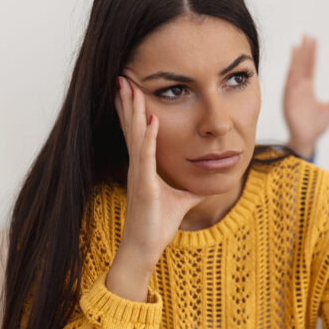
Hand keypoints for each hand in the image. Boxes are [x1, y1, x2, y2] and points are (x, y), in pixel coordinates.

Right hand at [108, 77, 204, 300]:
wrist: (144, 250)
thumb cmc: (157, 226)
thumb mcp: (181, 201)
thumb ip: (190, 189)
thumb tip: (205, 183)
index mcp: (144, 168)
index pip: (138, 133)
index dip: (135, 111)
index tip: (132, 88)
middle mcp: (138, 167)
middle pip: (132, 128)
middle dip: (129, 102)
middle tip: (123, 78)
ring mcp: (139, 176)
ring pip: (136, 136)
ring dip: (135, 112)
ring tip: (132, 89)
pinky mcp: (144, 187)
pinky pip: (146, 157)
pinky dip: (150, 138)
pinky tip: (152, 121)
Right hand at [283, 35, 328, 158]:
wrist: (307, 139)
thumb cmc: (317, 126)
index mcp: (308, 88)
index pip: (310, 67)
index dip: (312, 54)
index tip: (313, 40)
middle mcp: (300, 88)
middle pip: (302, 65)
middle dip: (304, 51)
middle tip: (306, 35)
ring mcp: (293, 94)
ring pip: (295, 72)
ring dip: (296, 60)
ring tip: (297, 45)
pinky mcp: (289, 101)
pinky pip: (290, 86)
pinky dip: (291, 75)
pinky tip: (293, 65)